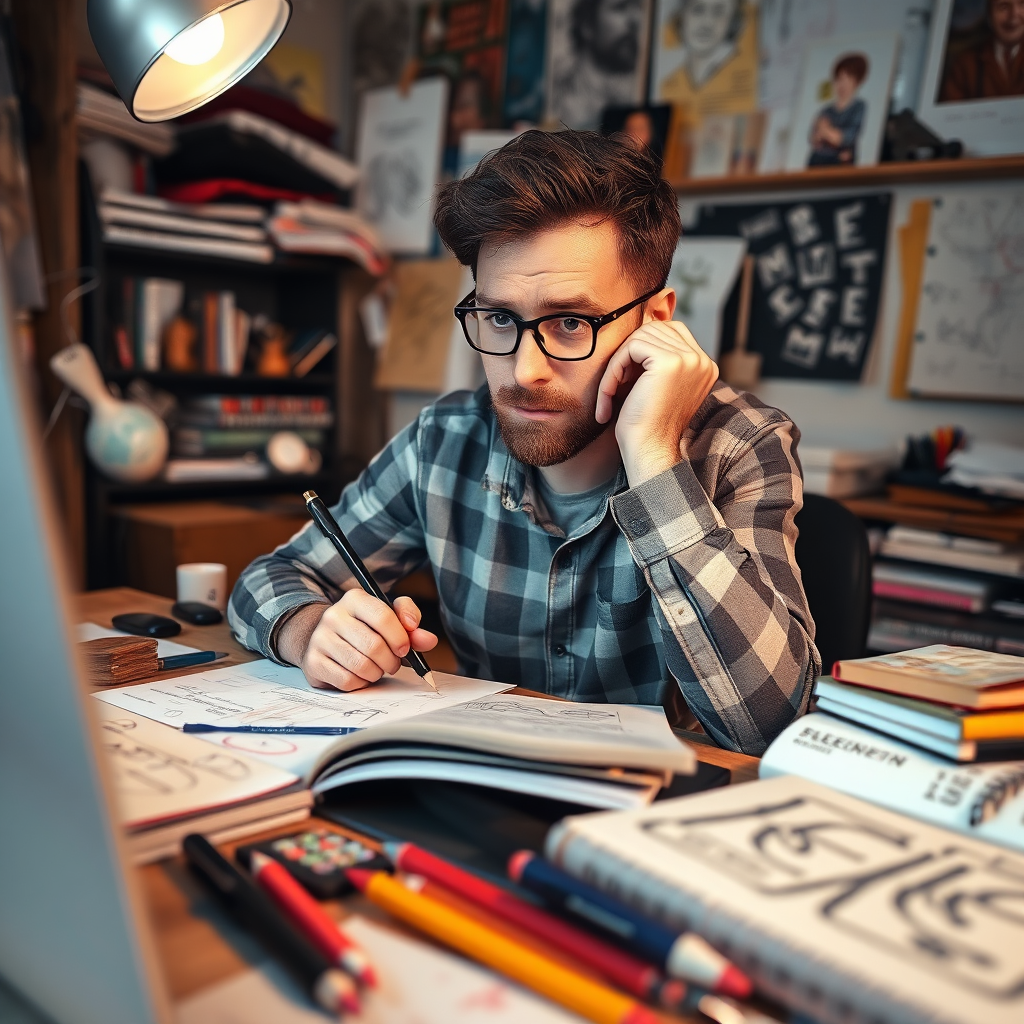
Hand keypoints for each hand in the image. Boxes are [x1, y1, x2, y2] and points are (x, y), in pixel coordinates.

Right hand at [278, 592, 437, 691]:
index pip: (383, 616)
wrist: (324, 640)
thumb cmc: (364, 629)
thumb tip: (429, 640)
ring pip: (361, 666)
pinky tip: (359, 675)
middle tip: (393, 663)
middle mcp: (333, 616)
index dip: (400, 637)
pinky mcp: (313, 663)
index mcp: (355, 599)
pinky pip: (347, 681)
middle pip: (374, 646)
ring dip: (376, 673)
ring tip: (377, 668)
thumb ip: (411, 626)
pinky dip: (360, 683)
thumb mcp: (388, 619)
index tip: (405, 648)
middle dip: (391, 661)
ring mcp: (320, 639)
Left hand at [596, 318, 717, 486]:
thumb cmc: (646, 427)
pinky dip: (612, 371)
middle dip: (626, 356)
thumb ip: (656, 360)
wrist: (648, 454)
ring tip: (609, 395)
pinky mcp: (669, 362)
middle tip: (613, 387)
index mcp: (704, 366)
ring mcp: (689, 359)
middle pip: (653, 330)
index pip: (668, 332)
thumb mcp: (656, 387)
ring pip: (639, 338)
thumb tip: (638, 331)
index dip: (640, 350)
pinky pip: (629, 348)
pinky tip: (608, 397)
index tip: (625, 382)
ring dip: (616, 366)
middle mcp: (702, 360)